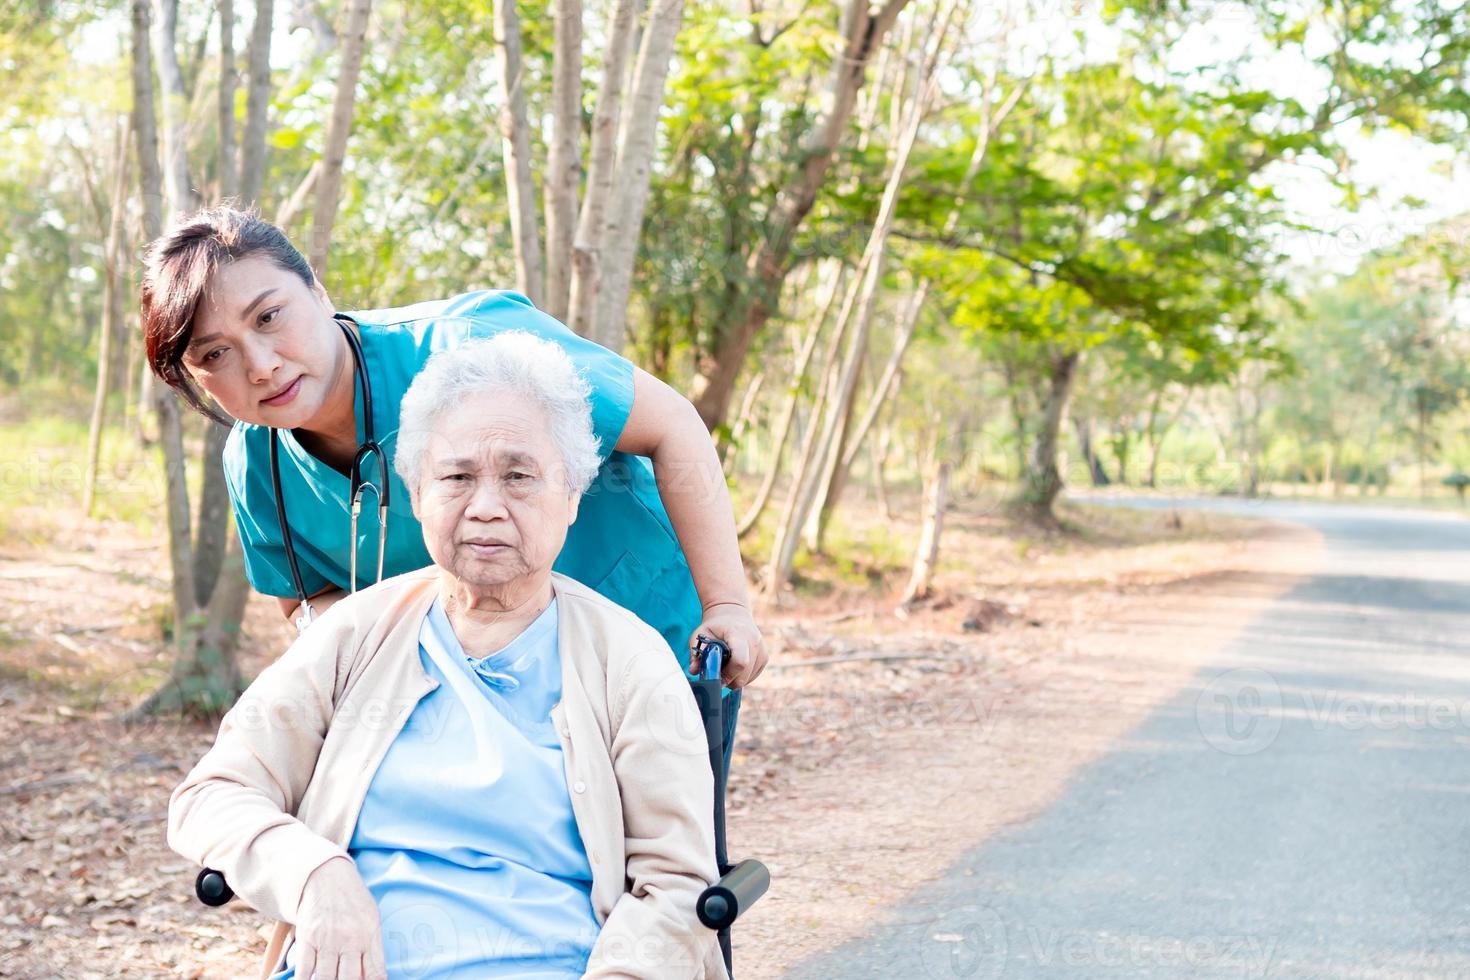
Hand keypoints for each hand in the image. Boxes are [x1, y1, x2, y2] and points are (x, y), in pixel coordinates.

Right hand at [294, 857, 386, 979]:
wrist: (328, 875)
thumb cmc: (353, 900)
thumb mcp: (371, 919)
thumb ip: (372, 948)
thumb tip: (371, 977)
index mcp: (370, 936)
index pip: (375, 973)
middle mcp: (350, 939)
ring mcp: (327, 939)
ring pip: (325, 979)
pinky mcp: (307, 938)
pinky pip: (304, 970)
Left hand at [690, 602, 766, 689]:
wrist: (732, 614)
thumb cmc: (715, 626)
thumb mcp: (701, 634)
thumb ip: (696, 652)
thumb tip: (693, 671)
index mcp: (739, 634)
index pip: (740, 661)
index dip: (727, 674)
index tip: (715, 676)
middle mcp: (755, 642)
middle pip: (743, 675)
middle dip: (728, 679)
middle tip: (717, 672)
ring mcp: (762, 650)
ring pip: (747, 679)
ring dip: (734, 678)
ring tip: (725, 665)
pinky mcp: (765, 658)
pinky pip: (752, 677)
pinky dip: (741, 676)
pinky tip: (734, 665)